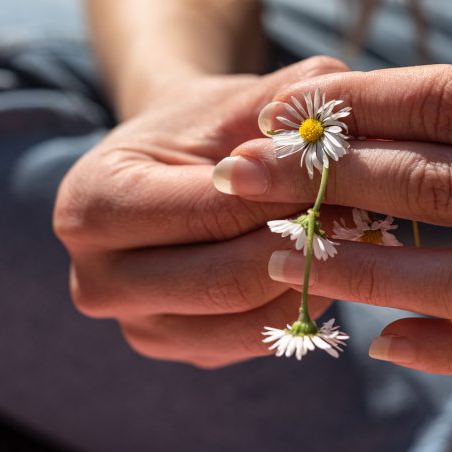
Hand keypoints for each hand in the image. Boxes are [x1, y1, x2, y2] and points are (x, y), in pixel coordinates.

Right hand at [54, 56, 348, 368]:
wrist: (174, 168)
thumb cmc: (202, 126)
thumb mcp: (233, 99)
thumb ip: (283, 100)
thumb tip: (329, 132)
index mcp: (90, 206)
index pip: (208, 213)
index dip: (284, 193)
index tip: (345, 174)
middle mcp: (97, 281)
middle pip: (226, 280)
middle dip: (302, 243)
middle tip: (361, 210)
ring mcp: (138, 328)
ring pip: (248, 319)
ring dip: (311, 278)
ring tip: (352, 233)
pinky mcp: (184, 352)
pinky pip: (257, 339)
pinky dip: (302, 302)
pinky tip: (328, 263)